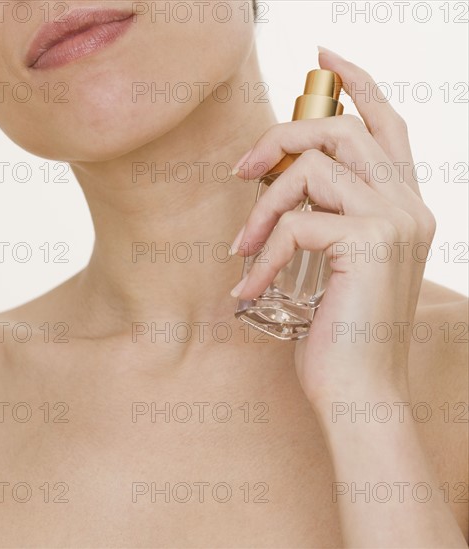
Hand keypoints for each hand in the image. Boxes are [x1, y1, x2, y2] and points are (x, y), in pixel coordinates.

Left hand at [230, 47, 436, 408]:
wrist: (359, 390)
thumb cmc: (341, 331)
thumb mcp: (337, 264)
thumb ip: (325, 216)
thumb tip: (278, 182)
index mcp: (403, 205)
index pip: (386, 123)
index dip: (357, 81)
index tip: (321, 56)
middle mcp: (408, 204)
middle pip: (340, 131)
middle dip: (281, 138)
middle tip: (243, 170)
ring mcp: (393, 221)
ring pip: (311, 172)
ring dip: (263, 207)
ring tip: (241, 247)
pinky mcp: (366, 244)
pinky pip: (294, 225)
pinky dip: (262, 253)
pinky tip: (248, 285)